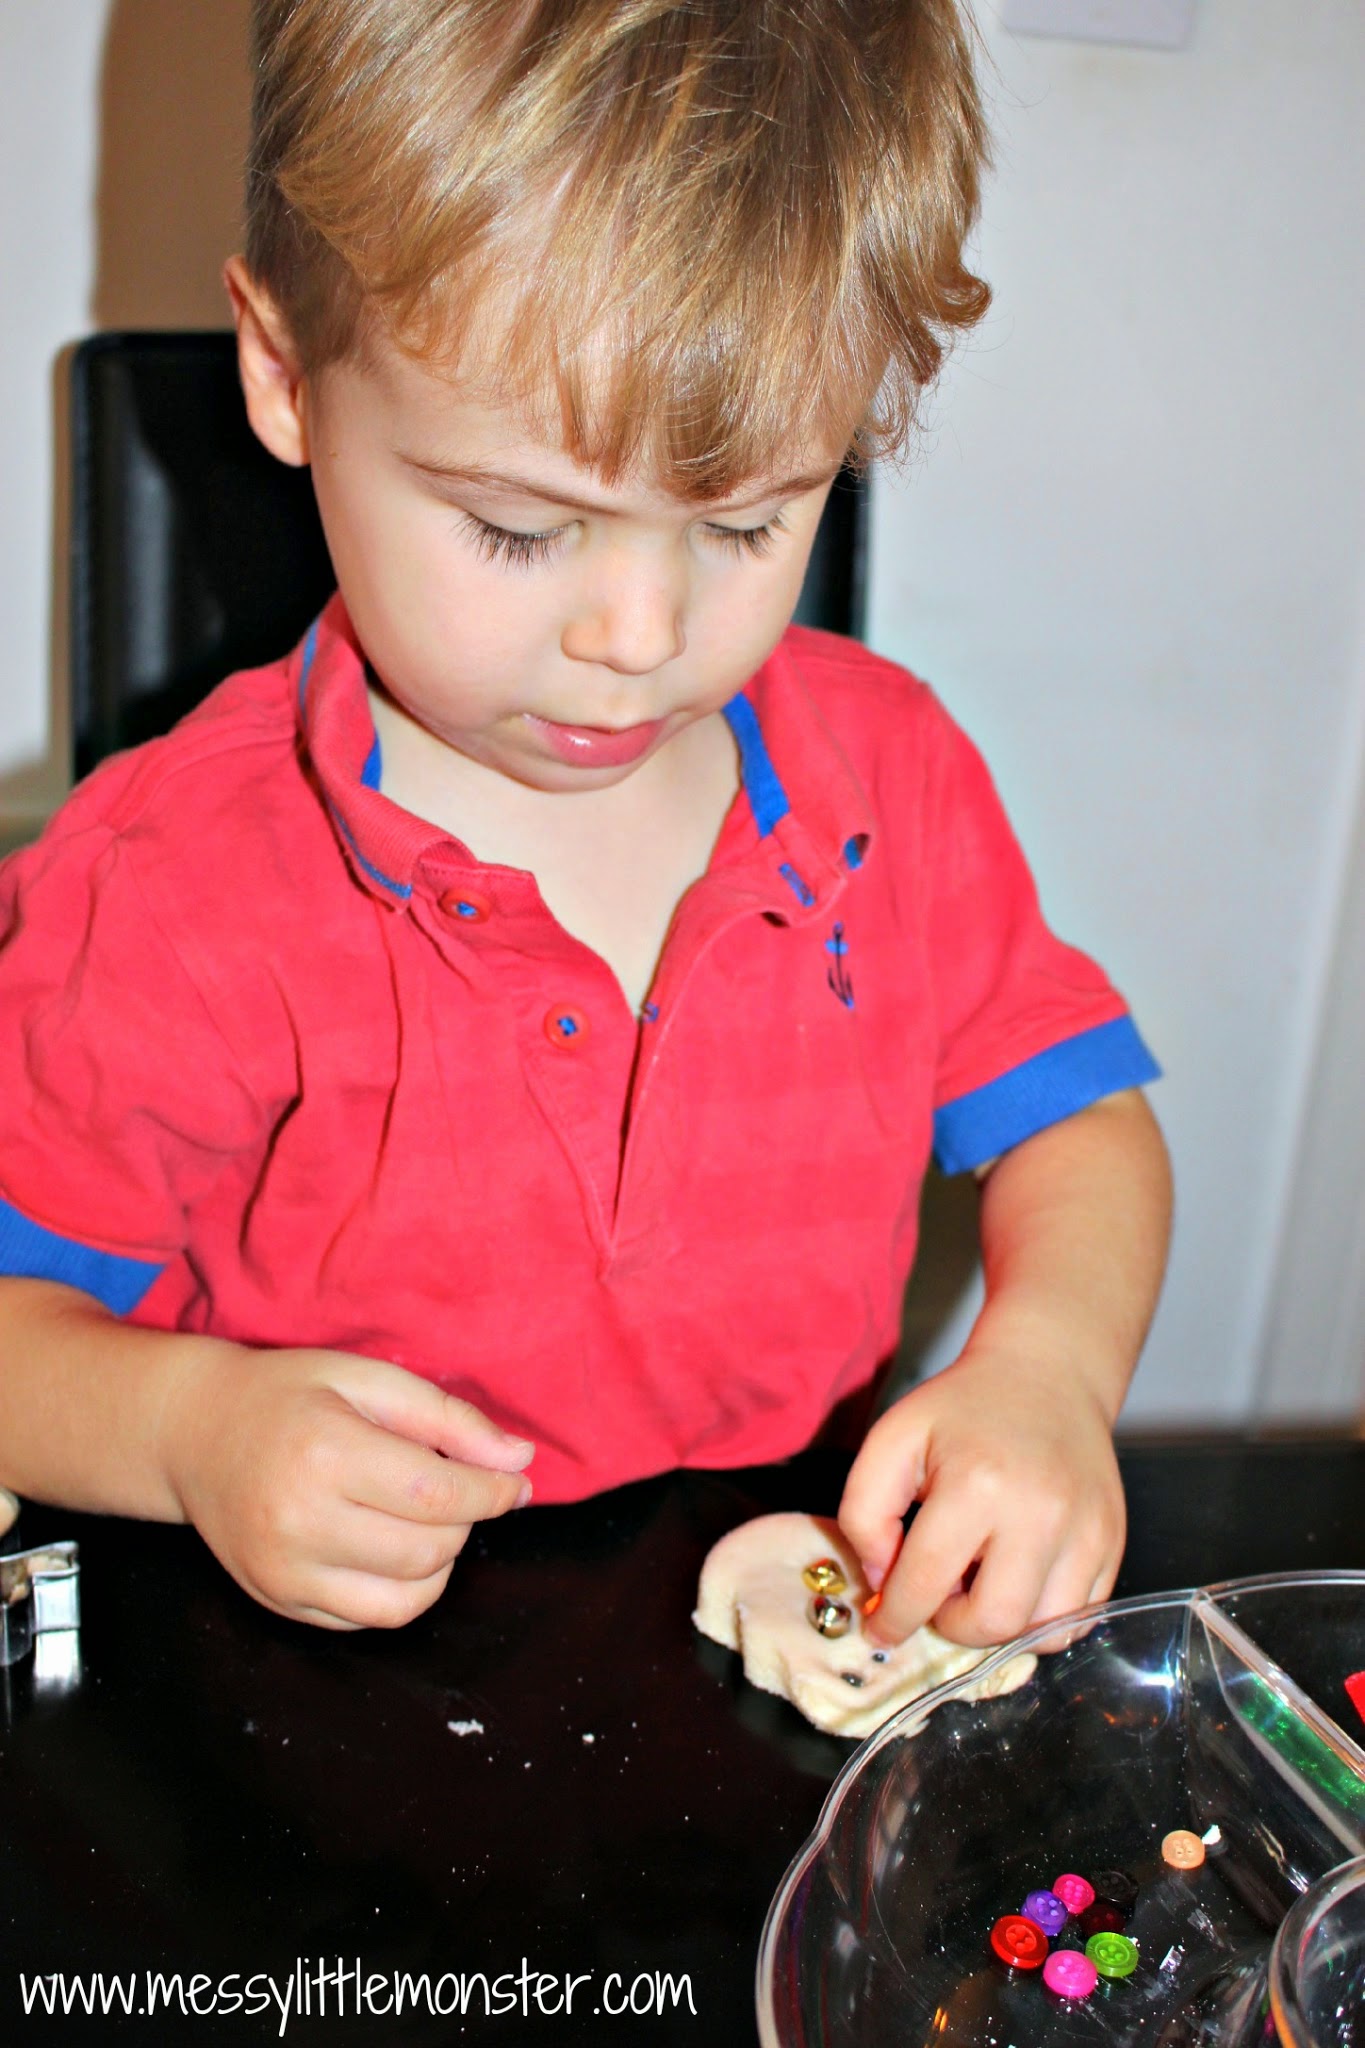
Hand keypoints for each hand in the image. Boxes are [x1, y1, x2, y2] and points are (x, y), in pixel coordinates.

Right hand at [159, 1343, 533, 1628]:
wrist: (195, 1433)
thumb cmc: (288, 1396)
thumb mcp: (367, 1379)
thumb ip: (448, 1419)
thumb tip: (520, 1462)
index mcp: (325, 1454)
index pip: (437, 1494)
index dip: (492, 1493)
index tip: (514, 1483)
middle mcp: (300, 1522)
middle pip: (430, 1549)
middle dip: (466, 1521)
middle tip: (456, 1489)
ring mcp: (285, 1572)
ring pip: (408, 1599)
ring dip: (441, 1562)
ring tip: (426, 1519)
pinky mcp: (279, 1602)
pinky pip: (370, 1619)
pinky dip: (403, 1589)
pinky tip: (393, 1546)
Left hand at [837, 1342, 1124, 1649]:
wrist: (1047, 1376)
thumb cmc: (963, 1409)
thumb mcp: (892, 1439)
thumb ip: (864, 1511)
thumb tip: (882, 1581)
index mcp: (976, 1484)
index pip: (926, 1584)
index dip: (896, 1619)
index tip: (882, 1630)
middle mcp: (1040, 1513)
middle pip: (993, 1622)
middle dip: (953, 1625)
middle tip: (939, 1593)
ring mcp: (1086, 1531)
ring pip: (1043, 1633)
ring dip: (1001, 1625)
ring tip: (980, 1581)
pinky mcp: (1112, 1541)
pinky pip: (1079, 1618)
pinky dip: (1042, 1618)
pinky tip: (1017, 1578)